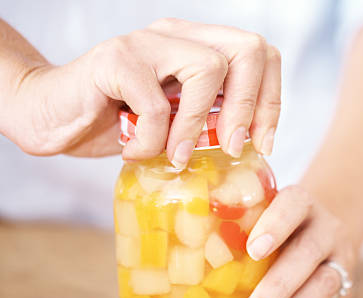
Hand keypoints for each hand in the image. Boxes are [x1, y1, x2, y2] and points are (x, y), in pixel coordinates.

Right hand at [9, 18, 279, 163]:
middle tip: (232, 148)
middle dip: (249, 107)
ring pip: (208, 68)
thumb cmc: (117, 122)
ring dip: (198, 126)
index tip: (262, 143)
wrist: (53, 117)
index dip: (271, 100)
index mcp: (199, 47)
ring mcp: (147, 43)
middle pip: (248, 49)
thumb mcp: (177, 125)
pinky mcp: (116, 60)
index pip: (260, 55)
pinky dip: (153, 140)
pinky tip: (136, 151)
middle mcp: (178, 36)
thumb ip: (210, 121)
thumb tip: (252, 142)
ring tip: (176, 157)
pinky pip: (156, 104)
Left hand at [241, 185, 355, 297]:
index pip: (294, 205)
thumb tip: (170, 250)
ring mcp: (340, 260)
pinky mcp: (345, 291)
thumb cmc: (273, 224)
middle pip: (308, 254)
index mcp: (302, 202)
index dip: (276, 226)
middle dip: (278, 287)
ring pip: (324, 287)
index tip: (253, 250)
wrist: (322, 230)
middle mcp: (326, 228)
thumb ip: (230, 223)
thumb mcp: (258, 212)